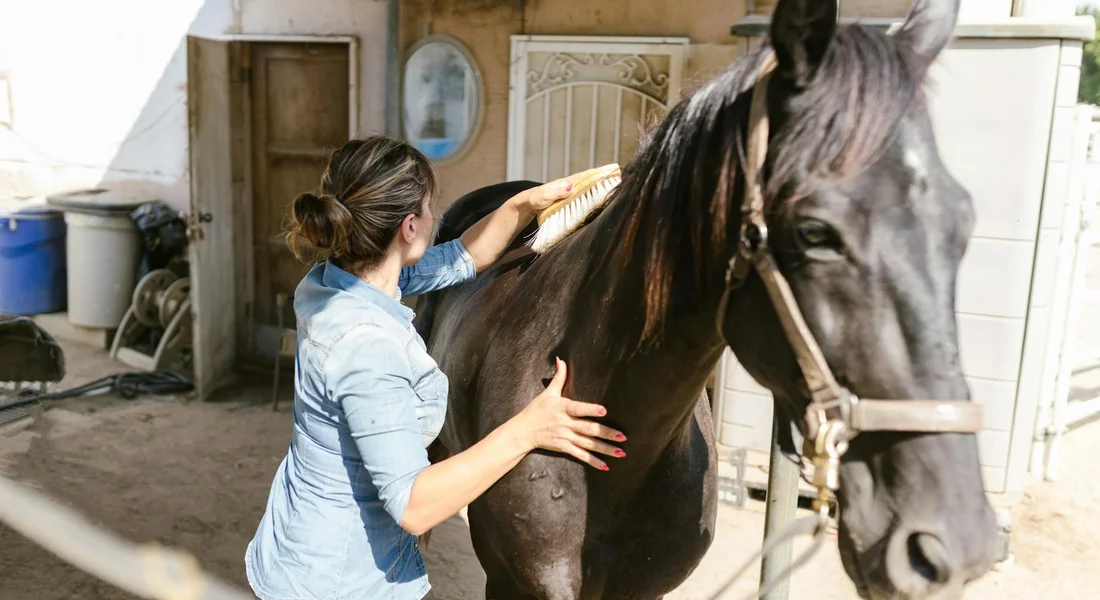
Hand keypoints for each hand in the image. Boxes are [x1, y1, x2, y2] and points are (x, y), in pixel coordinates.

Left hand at [511, 166, 607, 214]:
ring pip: (588, 190)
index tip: (614, 169)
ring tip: (616, 187)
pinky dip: (593, 198)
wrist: (526, 206)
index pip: (586, 176)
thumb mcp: (542, 196)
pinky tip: (601, 201)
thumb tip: (571, 188)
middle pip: (590, 181)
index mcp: (566, 183)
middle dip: (604, 178)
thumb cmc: (533, 200)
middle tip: (621, 177)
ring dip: (601, 188)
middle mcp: (570, 187)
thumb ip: (555, 192)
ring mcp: (570, 195)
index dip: (599, 173)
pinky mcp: (569, 203)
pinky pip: (584, 199)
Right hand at [511, 358, 625, 470]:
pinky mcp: (564, 447)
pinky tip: (605, 466)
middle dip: (605, 433)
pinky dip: (593, 461)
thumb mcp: (548, 393)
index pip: (578, 408)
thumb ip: (559, 377)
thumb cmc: (536, 410)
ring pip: (588, 444)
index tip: (604, 410)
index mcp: (562, 408)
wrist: (523, 431)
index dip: (590, 409)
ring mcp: (565, 437)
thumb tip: (561, 359)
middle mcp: (565, 423)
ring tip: (620, 452)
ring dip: (604, 448)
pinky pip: (580, 455)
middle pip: (588, 429)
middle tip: (622, 436)